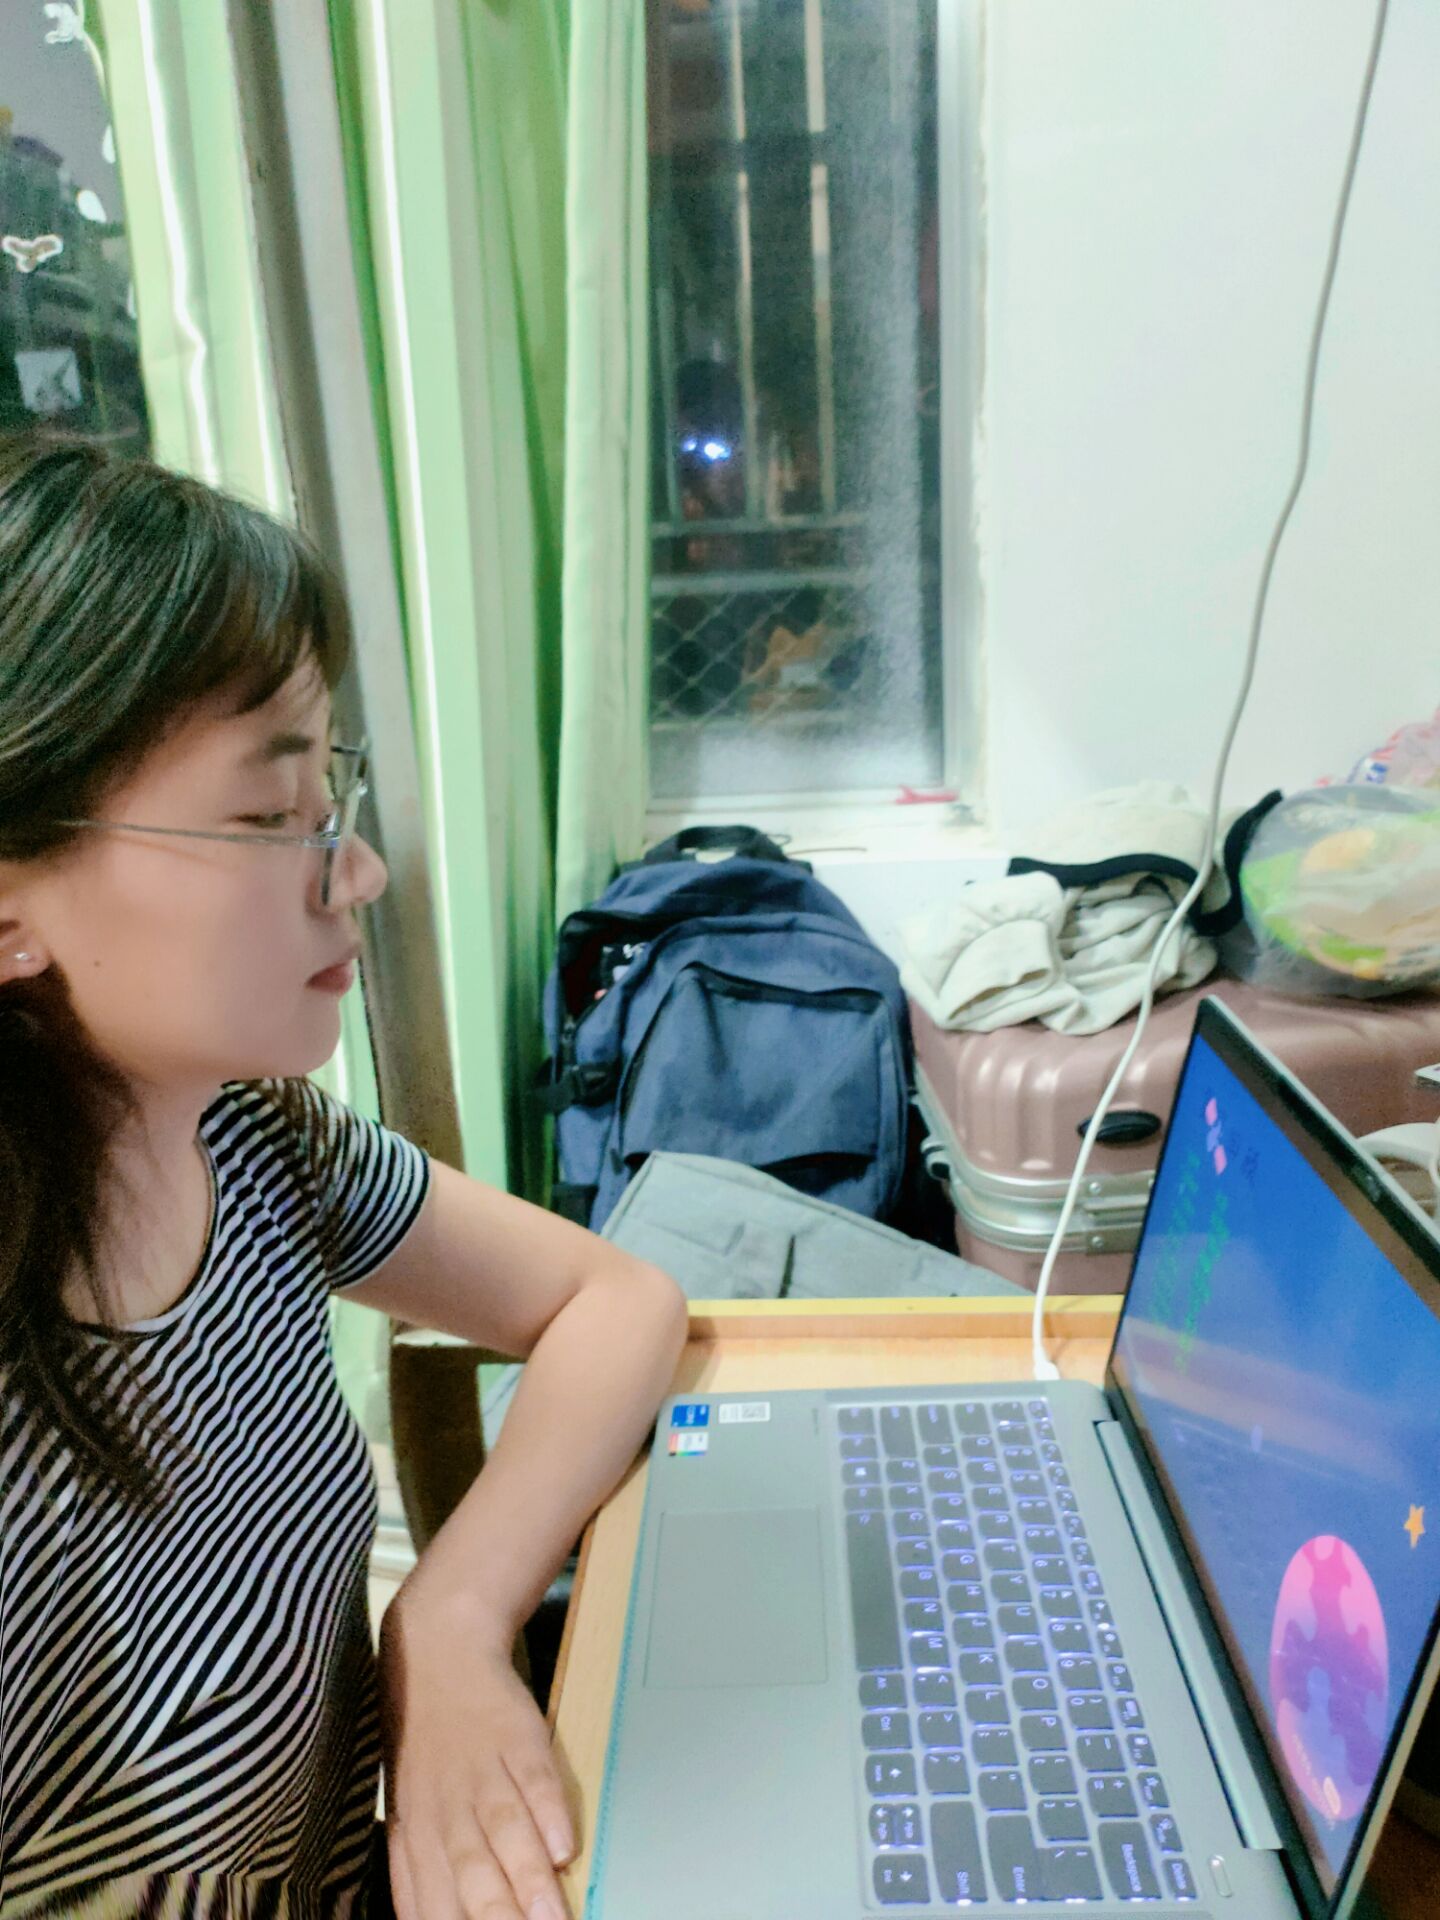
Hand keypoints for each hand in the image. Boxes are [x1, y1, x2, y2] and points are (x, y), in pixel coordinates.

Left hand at [378, 1578, 577, 1918]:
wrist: (438, 1654)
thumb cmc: (428, 1752)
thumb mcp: (410, 1815)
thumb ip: (421, 1878)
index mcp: (415, 1840)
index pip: (432, 1906)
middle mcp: (445, 1812)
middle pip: (471, 1878)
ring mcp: (482, 1771)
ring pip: (503, 1833)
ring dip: (527, 1879)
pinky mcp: (517, 1736)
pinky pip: (535, 1777)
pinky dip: (549, 1812)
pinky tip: (564, 1846)